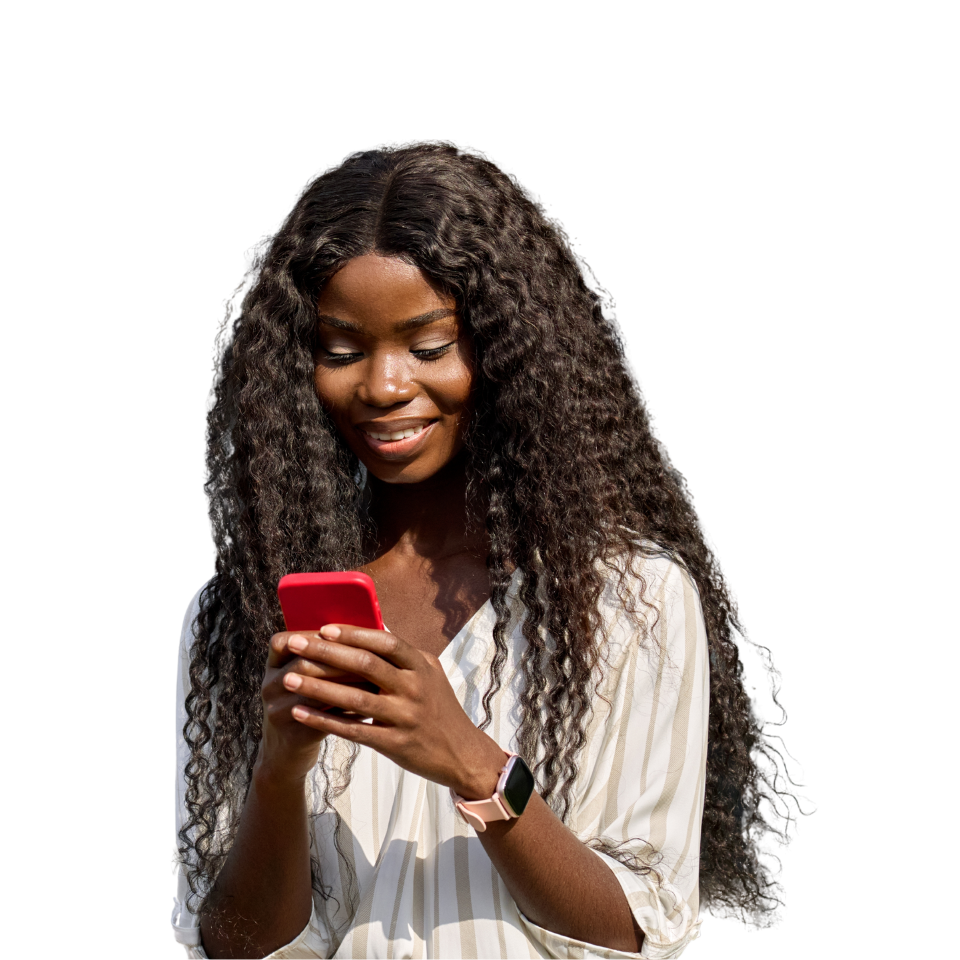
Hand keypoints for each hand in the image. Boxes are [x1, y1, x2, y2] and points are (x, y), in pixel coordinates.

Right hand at [258, 630, 378, 782]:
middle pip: (304, 665)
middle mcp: (270, 685)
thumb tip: (370, 635)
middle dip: (341, 660)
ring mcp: (277, 711)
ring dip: (347, 685)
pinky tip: (369, 707)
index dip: (321, 638)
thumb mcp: (307, 677)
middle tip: (373, 659)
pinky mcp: (293, 735)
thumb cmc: (307, 703)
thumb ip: (328, 656)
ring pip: (315, 693)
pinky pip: (324, 720)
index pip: (291, 640)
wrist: (286, 751)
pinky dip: (348, 711)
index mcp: (274, 664)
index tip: (354, 636)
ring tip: (375, 681)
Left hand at [281, 624, 504, 796]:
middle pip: (365, 665)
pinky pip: (353, 731)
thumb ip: (404, 656)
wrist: (462, 754)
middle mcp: (414, 688)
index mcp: (422, 666)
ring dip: (317, 687)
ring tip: (288, 678)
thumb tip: (372, 630)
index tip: (325, 627)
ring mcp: (404, 717)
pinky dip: (324, 720)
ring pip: (354, 699)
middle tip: (296, 644)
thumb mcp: (431, 675)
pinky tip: (300, 712)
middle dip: (326, 653)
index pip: (385, 642)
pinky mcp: (394, 744)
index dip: (354, 634)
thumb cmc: (439, 709)